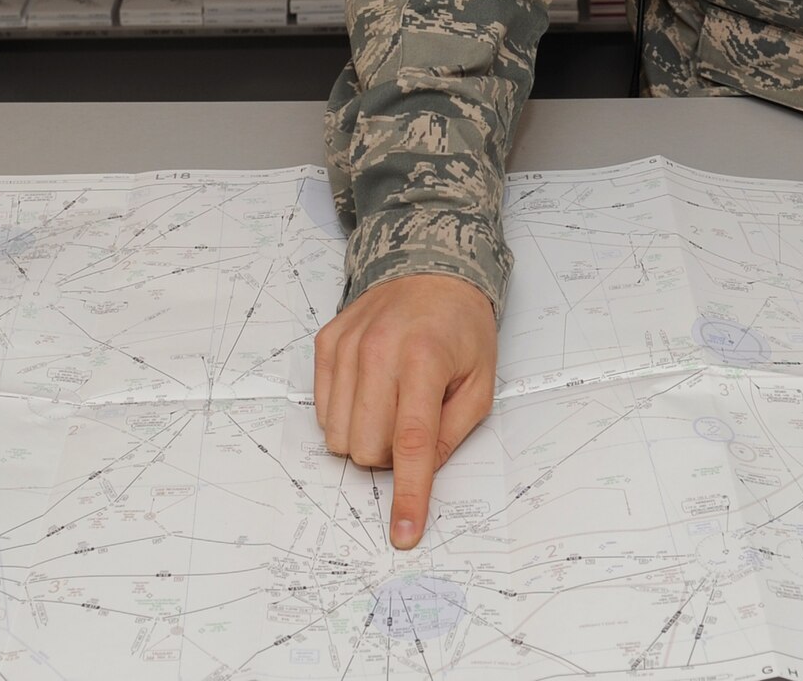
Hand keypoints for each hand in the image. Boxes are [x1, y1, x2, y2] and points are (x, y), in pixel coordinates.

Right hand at [312, 273, 497, 549]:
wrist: (431, 268)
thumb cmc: (461, 328)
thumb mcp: (480, 381)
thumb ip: (452, 433)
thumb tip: (420, 474)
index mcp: (425, 360)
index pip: (411, 442)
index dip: (408, 494)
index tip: (403, 533)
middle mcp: (380, 351)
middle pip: (366, 449)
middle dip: (389, 455)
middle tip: (413, 424)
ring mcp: (348, 346)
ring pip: (337, 436)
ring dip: (365, 437)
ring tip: (392, 403)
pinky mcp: (326, 344)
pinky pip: (322, 411)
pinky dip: (346, 415)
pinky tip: (371, 389)